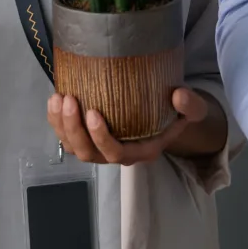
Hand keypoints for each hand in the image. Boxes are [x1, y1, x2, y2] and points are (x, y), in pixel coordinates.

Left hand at [46, 87, 225, 165]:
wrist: (169, 115)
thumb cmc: (178, 112)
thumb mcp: (193, 110)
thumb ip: (190, 105)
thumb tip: (179, 95)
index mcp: (142, 150)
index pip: (117, 153)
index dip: (101, 138)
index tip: (93, 113)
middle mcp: (119, 153)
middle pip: (89, 153)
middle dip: (75, 129)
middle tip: (70, 100)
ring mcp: (102, 147)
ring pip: (75, 148)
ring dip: (62, 126)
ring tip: (58, 98)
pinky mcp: (90, 137)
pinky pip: (68, 137)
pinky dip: (57, 122)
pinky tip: (54, 101)